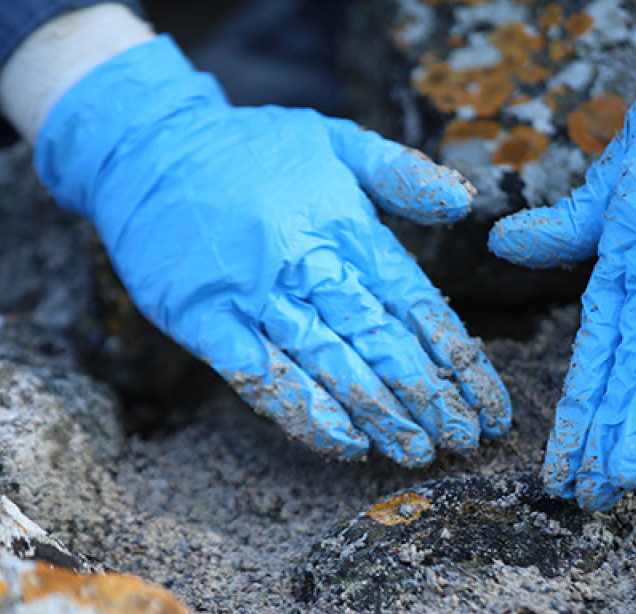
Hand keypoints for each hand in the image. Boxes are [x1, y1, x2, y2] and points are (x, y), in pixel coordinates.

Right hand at [33, 36, 510, 465]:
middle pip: (381, 343)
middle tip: (466, 440)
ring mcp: (254, 296)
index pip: (416, 305)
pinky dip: (303, 413)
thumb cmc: (249, 149)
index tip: (489, 403)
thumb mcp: (334, 139)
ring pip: (330, 366)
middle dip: (430, 398)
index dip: (459, 360)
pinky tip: (344, 443)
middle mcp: (306, 264)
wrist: (145, 148)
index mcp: (346, 227)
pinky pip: (262, 377)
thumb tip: (464, 201)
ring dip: (379, 415)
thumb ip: (401, 174)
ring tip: (418, 451)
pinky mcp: (205, 321)